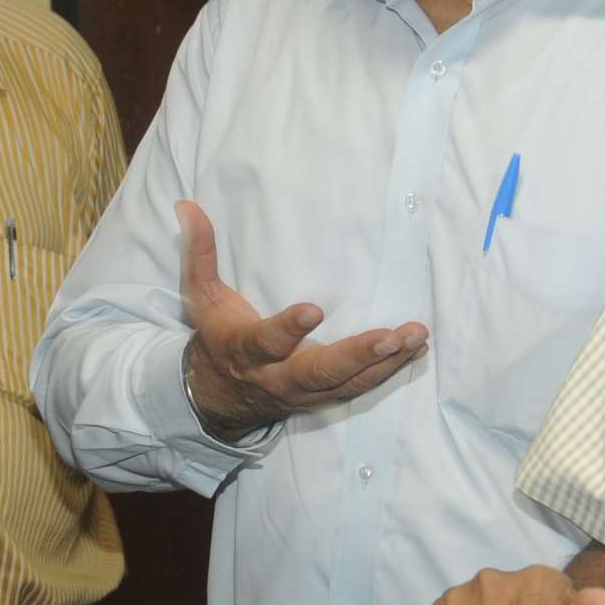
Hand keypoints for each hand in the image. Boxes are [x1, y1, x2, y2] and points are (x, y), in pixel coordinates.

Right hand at [177, 200, 425, 436]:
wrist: (219, 398)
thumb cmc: (217, 337)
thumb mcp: (202, 297)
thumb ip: (200, 252)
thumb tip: (187, 205)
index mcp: (247, 351)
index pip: (267, 342)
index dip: (289, 330)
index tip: (315, 309)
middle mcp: (279, 377)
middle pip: (319, 373)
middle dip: (357, 356)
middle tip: (391, 335)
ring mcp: (306, 393)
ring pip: (349, 385)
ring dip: (386, 363)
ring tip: (416, 336)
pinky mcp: (326, 399)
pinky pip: (362, 389)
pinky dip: (391, 371)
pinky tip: (416, 349)